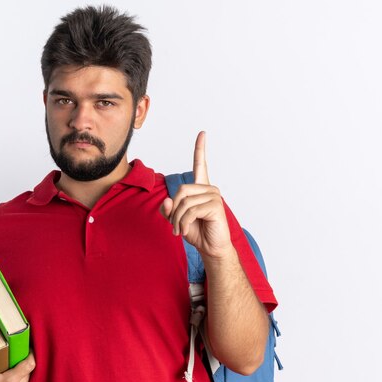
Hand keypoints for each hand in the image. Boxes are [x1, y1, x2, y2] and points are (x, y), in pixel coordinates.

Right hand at [0, 333, 35, 381]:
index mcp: (10, 381)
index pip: (29, 364)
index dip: (31, 354)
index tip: (27, 347)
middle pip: (30, 368)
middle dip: (26, 359)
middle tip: (20, 351)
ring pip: (28, 377)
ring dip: (24, 369)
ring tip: (16, 361)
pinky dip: (22, 378)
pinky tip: (15, 373)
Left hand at [161, 131, 233, 259]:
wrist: (211, 248)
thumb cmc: (196, 231)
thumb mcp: (177, 220)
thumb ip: (168, 210)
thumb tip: (166, 201)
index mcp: (201, 189)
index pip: (201, 164)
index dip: (200, 149)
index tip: (202, 133)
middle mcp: (209, 189)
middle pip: (181, 190)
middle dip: (173, 210)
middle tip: (173, 225)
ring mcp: (214, 196)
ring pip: (184, 202)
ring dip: (177, 219)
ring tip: (179, 230)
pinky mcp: (215, 206)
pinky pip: (191, 211)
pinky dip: (183, 222)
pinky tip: (185, 231)